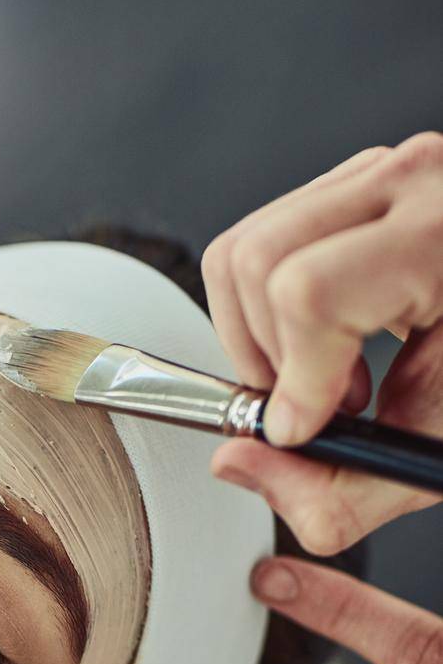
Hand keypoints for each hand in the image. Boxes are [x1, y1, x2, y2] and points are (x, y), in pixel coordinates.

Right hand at [201, 134, 442, 554]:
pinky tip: (329, 344)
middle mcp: (413, 183)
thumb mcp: (437, 450)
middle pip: (258, 264)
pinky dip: (269, 312)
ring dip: (260, 338)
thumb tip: (240, 463)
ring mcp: (379, 171)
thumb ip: (340, 492)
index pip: (311, 290)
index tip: (307, 428)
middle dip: (265, 359)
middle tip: (315, 406)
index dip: (294, 378)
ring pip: (242, 251)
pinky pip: (260, 242)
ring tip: (323, 377)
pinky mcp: (354, 184)